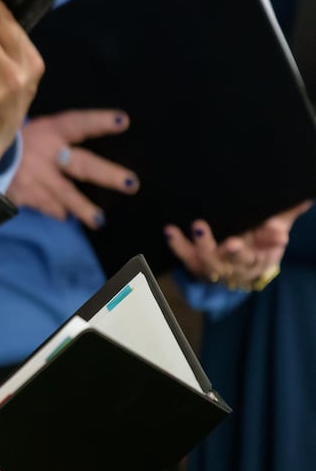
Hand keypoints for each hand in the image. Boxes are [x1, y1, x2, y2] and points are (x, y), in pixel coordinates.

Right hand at [8, 110, 136, 228]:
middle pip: (83, 164)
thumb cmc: (2, 140)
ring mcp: (36, 177)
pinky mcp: (24, 195)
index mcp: (48, 130)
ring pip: (67, 194)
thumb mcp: (24, 128)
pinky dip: (55, 210)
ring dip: (83, 208)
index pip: (77, 123)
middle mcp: (46, 154)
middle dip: (108, 175)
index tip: (123, 122)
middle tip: (131, 184)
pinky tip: (63, 215)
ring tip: (99, 221)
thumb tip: (69, 148)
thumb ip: (47, 137)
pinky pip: (46, 205)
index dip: (99, 122)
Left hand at [165, 201, 308, 288]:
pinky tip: (170, 230)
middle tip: (215, 233)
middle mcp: (234, 270)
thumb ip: (286, 214)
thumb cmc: (260, 239)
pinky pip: (186, 258)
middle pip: (228, 264)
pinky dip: (177, 245)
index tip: (270, 233)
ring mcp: (214, 269)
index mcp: (257, 261)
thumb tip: (305, 200)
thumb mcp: (276, 227)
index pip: (256, 257)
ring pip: (204, 263)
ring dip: (194, 247)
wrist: (242, 258)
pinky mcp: (197, 265)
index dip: (259, 247)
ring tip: (191, 227)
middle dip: (225, 252)